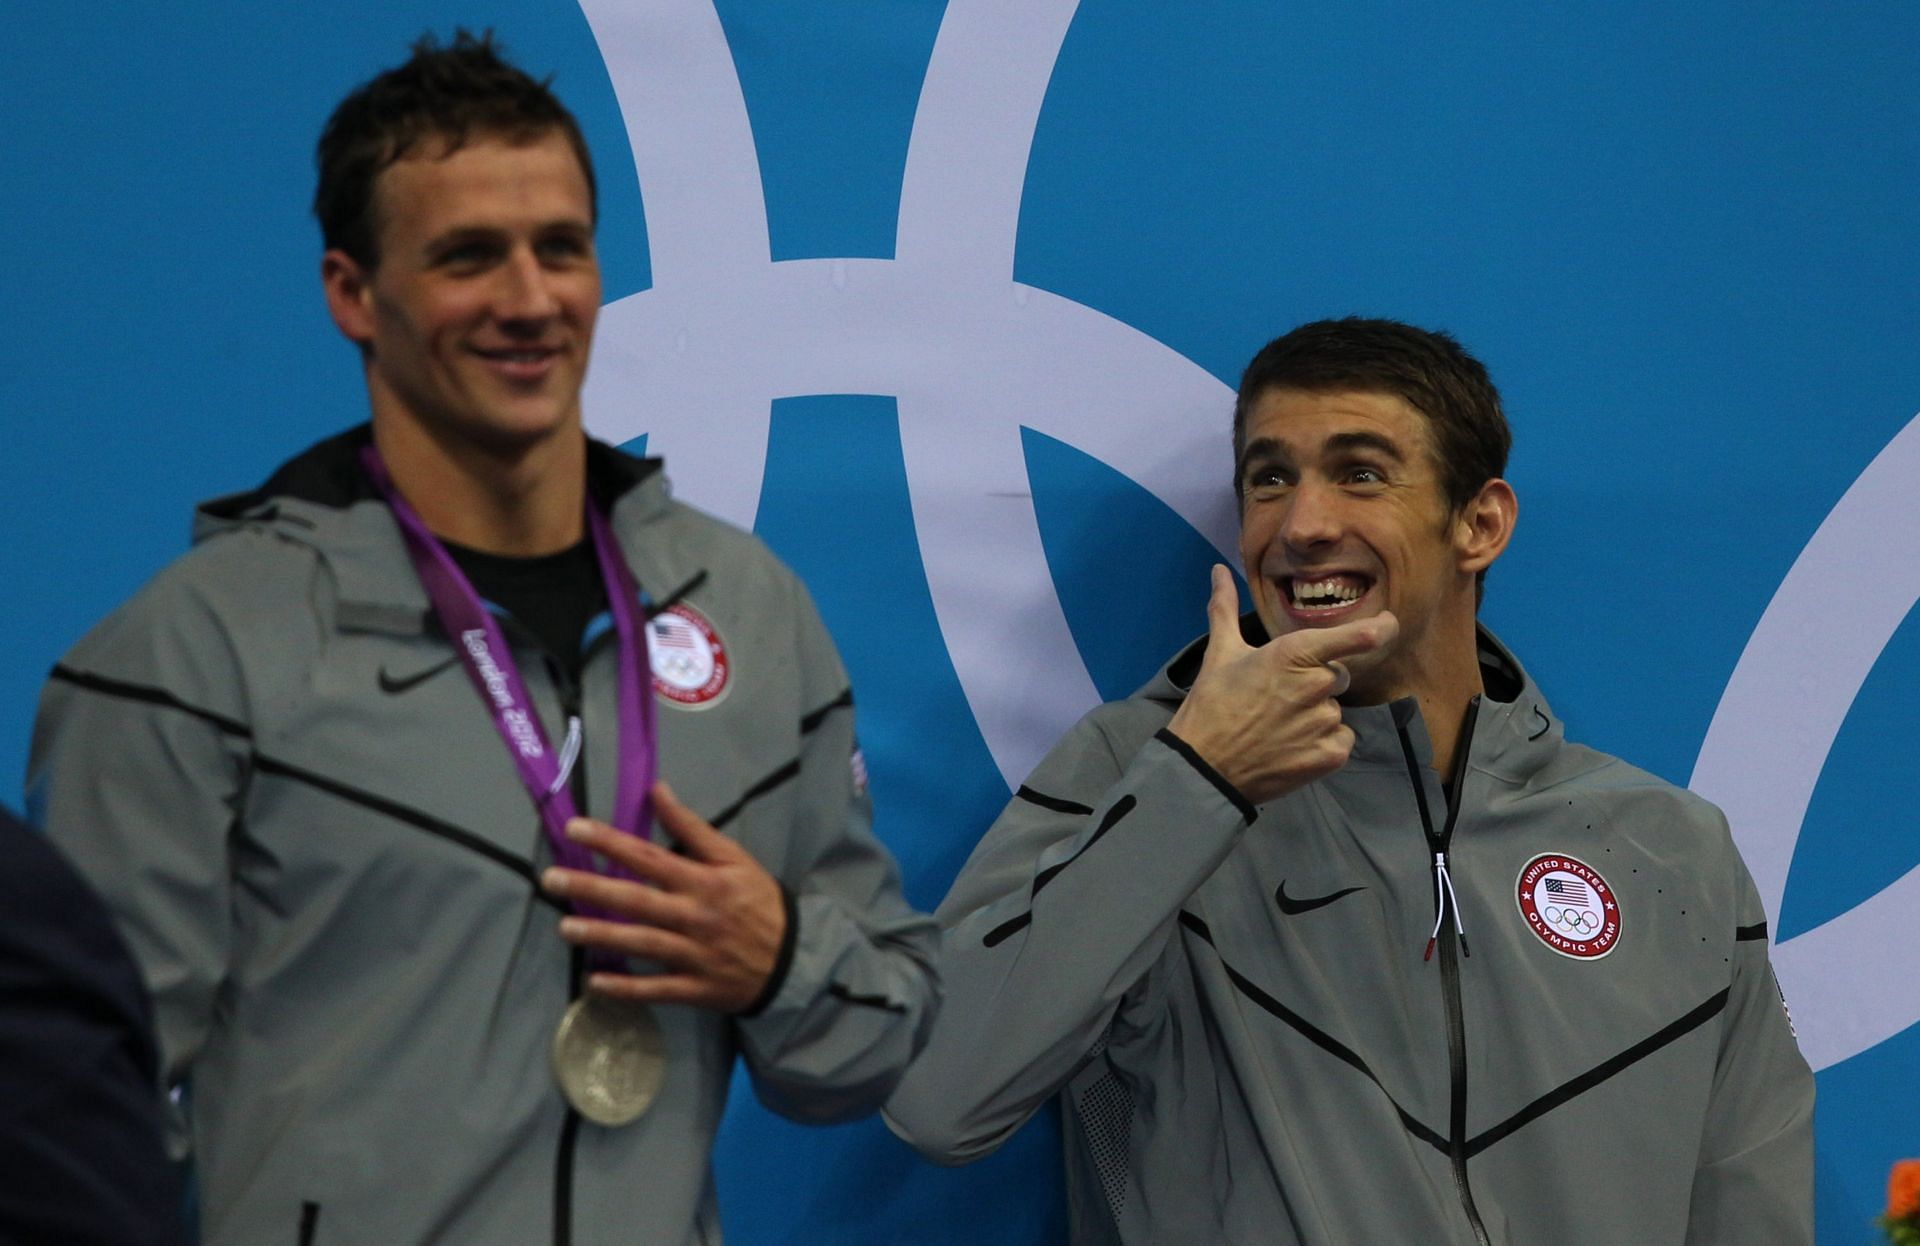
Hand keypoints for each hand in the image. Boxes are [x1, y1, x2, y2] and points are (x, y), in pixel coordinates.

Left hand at [541, 781, 787, 1012]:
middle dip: (592, 888)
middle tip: (551, 879)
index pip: (649, 858)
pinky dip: (625, 987)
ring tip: (565, 927)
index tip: (575, 828)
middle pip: (636, 901)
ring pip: (641, 944)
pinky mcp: (695, 988)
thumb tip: (657, 790)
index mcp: (704, 881)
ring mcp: (694, 955)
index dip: (611, 842)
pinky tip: (594, 982)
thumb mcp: (734, 858)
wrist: (795, 958)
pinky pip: (655, 989)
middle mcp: (695, 916)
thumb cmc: (759, 901)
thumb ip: (693, 827)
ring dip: (602, 935)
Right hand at [1165, 565, 1396, 805]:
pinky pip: (1341, 740)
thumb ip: (1226, 608)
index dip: (1381, 628)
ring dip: (1316, 716)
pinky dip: (1323, 745)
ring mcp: (1324, 722)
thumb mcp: (1220, 653)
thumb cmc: (1212, 705)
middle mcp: (1316, 686)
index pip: (1357, 637)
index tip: (1390, 624)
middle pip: (1338, 676)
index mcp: (1293, 654)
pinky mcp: (1330, 756)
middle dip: (1316, 683)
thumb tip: (1218, 570)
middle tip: (1279, 698)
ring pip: (1335, 711)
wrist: (1204, 766)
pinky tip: (1292, 747)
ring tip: (1280, 727)